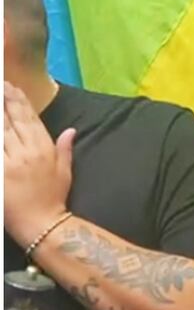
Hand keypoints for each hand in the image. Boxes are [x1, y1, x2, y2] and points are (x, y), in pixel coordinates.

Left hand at [3, 82, 74, 246]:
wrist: (42, 223)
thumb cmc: (53, 198)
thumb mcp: (64, 172)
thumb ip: (64, 149)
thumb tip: (71, 131)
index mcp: (44, 149)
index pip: (30, 119)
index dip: (20, 102)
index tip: (12, 88)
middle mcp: (27, 151)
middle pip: (13, 121)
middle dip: (6, 102)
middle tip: (1, 86)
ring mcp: (10, 162)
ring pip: (1, 132)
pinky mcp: (0, 173)